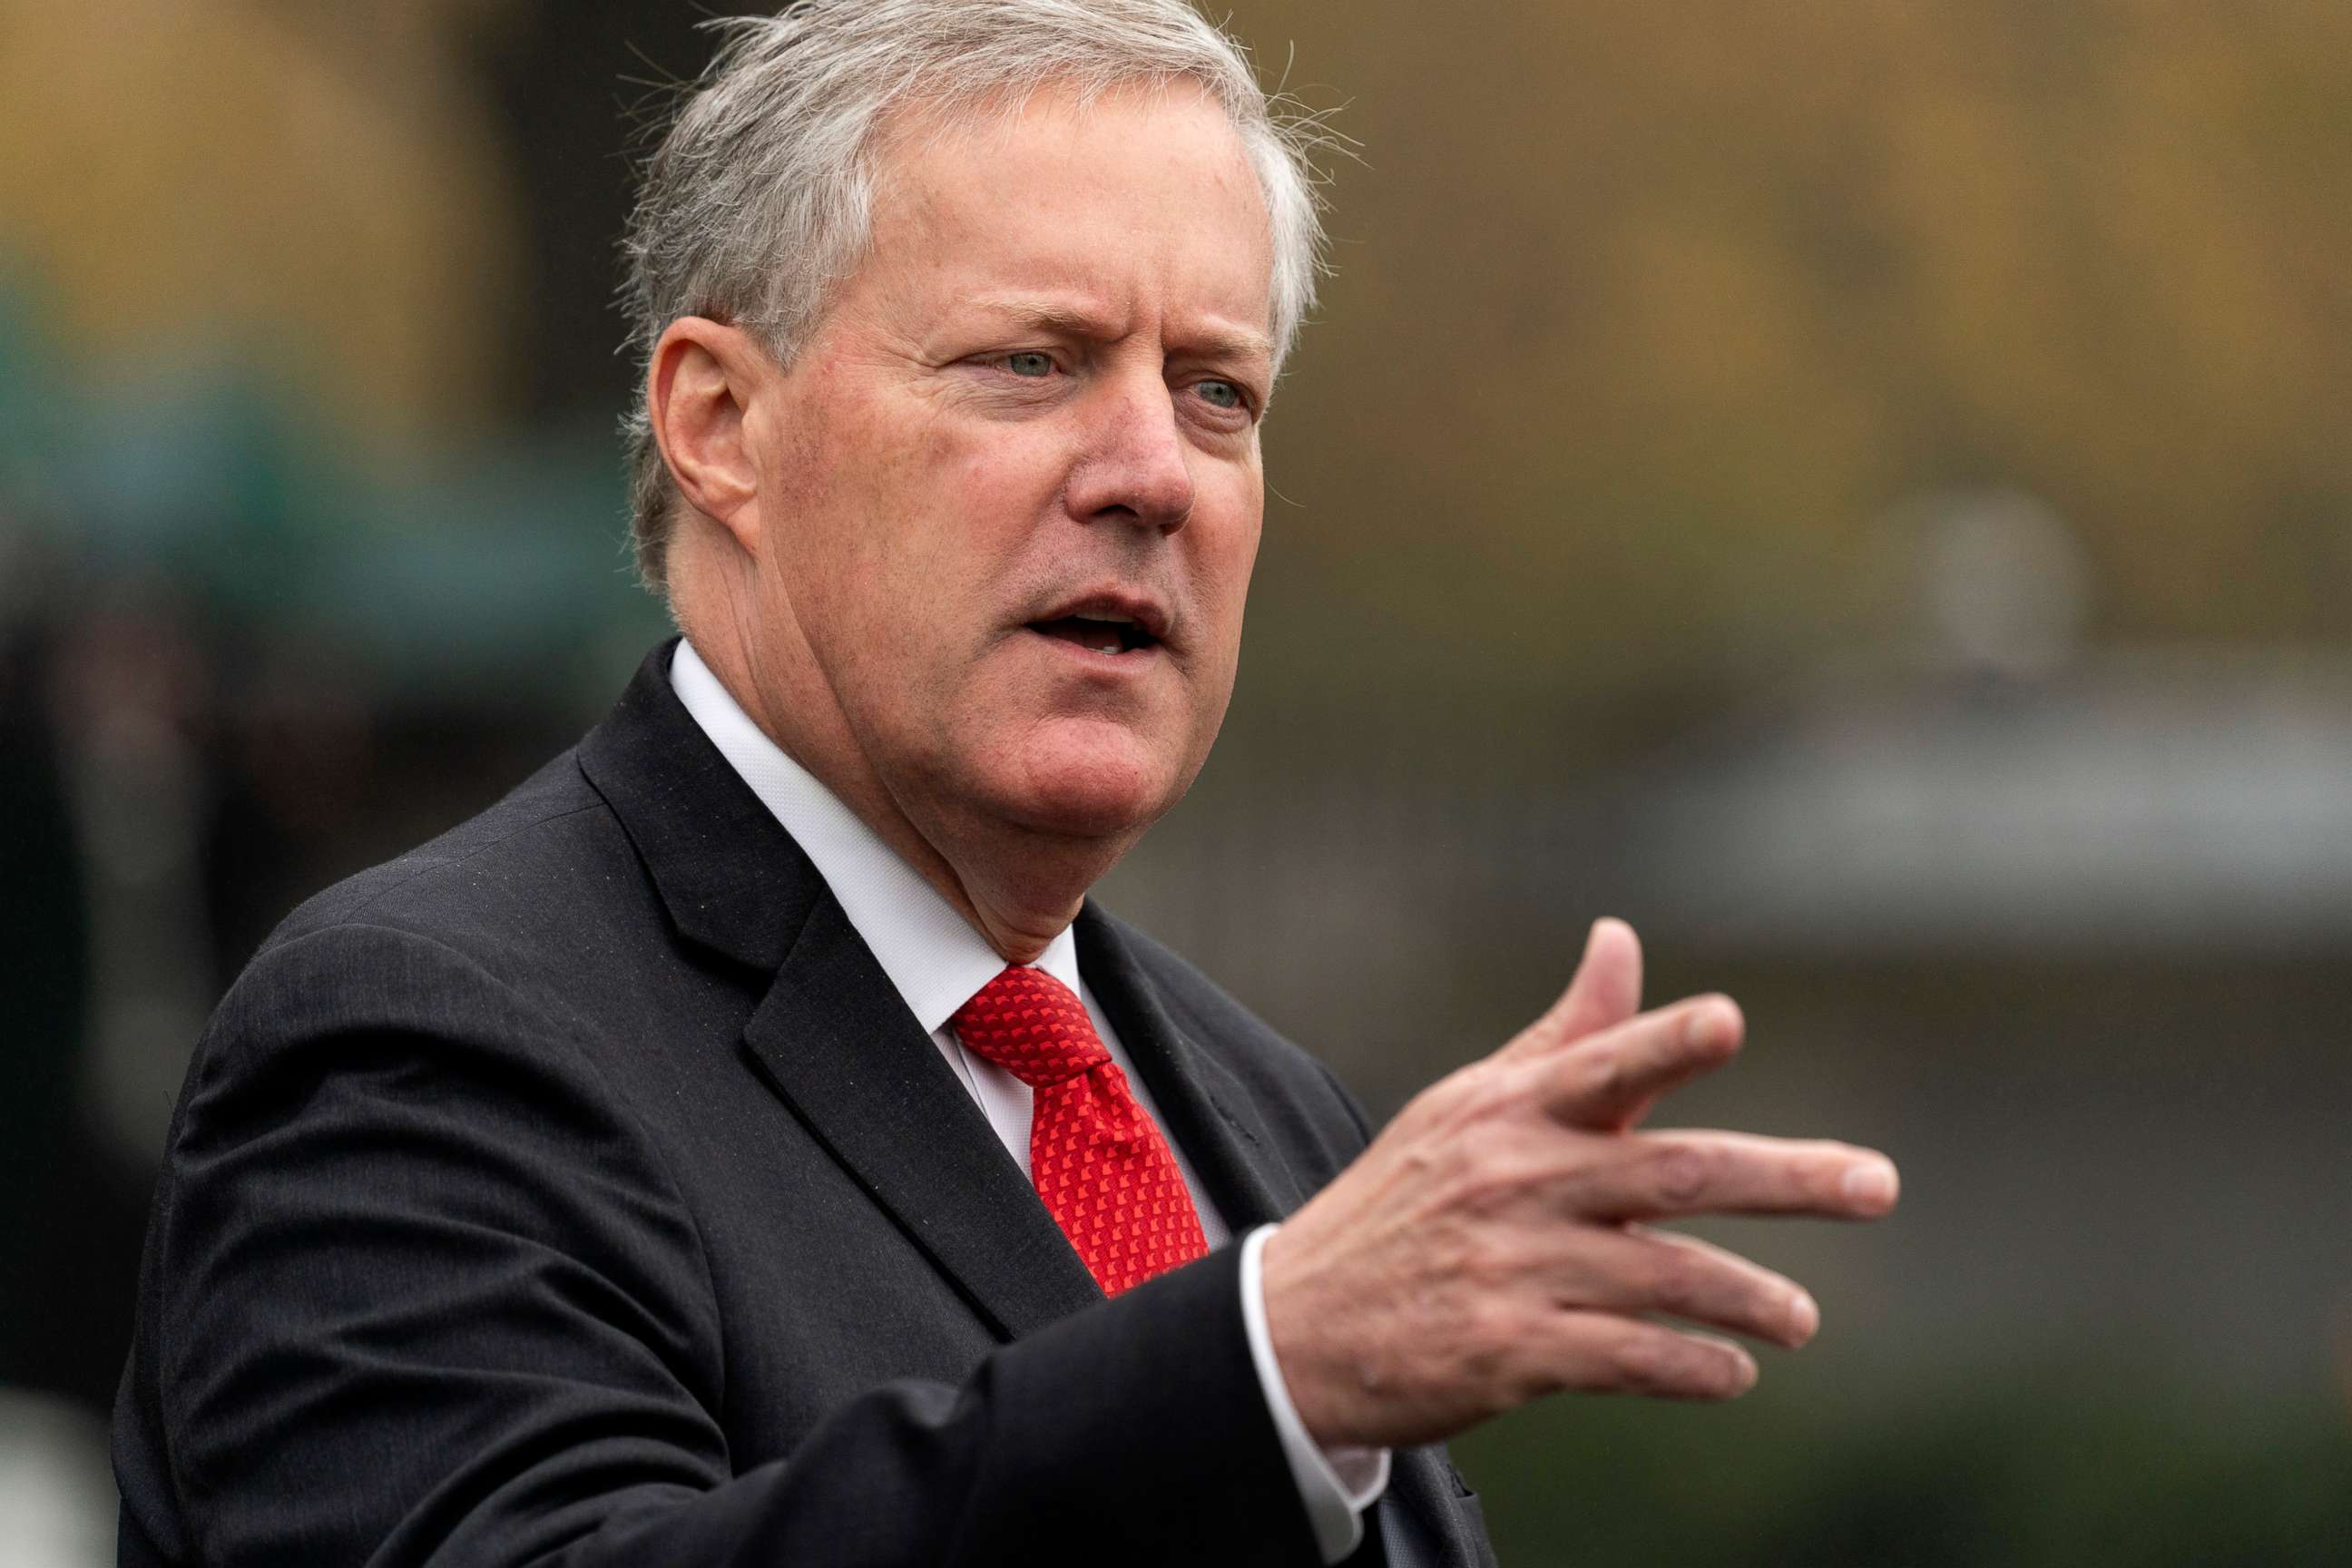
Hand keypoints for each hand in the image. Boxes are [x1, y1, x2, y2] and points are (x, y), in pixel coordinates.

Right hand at [1261, 919, 1899, 1449]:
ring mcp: (1511, 1269)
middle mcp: (1514, 1181)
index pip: (1598, 1065)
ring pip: (1663, 1277)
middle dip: (1786, 1178)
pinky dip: (1690, 1367)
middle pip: (1670, 1173)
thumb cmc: (1404, 1203)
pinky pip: (1625, 1359)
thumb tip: (1621, 939)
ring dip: (1749, 1297)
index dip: (1663, 1043)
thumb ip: (1567, 1037)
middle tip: (1877, 1184)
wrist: (1298, 1328)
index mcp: (1509, 1110)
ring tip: (1801, 1319)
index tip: (1727, 1021)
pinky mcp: (1508, 1353)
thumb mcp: (1468, 1108)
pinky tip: (1730, 1372)